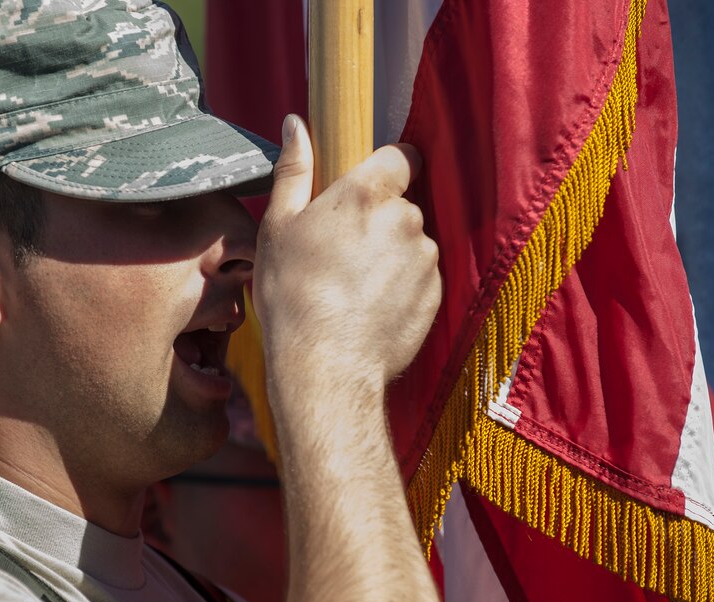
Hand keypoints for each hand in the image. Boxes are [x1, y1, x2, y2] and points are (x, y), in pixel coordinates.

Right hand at [255, 114, 441, 385]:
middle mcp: (405, 219)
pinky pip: (419, 279)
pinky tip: (368, 309)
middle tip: (339, 253)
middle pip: (400, 205)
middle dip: (377, 221)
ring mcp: (425, 258)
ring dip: (389, 256)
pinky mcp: (436, 294)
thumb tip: (295, 123)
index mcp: (366, 193)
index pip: (400, 156)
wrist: (325, 366)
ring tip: (351, 288)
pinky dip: (400, 288)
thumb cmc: (292, 295)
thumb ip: (294, 170)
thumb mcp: (278, 227)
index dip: (385, 169)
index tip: (362, 192)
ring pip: (410, 244)